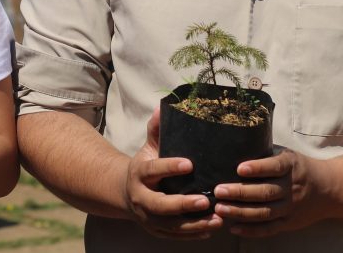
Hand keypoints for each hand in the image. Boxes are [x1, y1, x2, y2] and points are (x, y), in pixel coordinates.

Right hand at [122, 108, 224, 239]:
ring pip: (170, 226)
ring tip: (217, 219)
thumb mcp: (148, 146)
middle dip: (182, 205)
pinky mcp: (156, 231)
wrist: (124, 192)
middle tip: (205, 200)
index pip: (153, 170)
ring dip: (194, 224)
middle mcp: (141, 198)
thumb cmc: (145, 166)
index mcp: (139, 174)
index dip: (170, 167)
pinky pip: (175, 236)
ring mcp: (148, 218)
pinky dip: (193, 234)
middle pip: (159, 205)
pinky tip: (211, 229)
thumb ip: (157, 129)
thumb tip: (163, 107)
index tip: (190, 164)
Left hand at [213, 148, 333, 236]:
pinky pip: (269, 228)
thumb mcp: (288, 155)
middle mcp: (291, 187)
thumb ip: (267, 154)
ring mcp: (291, 207)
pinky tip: (234, 227)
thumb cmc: (299, 167)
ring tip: (220, 209)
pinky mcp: (289, 222)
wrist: (330, 189)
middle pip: (265, 192)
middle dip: (240, 192)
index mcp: (291, 166)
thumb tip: (236, 145)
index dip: (257, 168)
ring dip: (240, 212)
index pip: (274, 167)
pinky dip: (251, 230)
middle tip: (219, 191)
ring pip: (264, 212)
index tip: (240, 168)